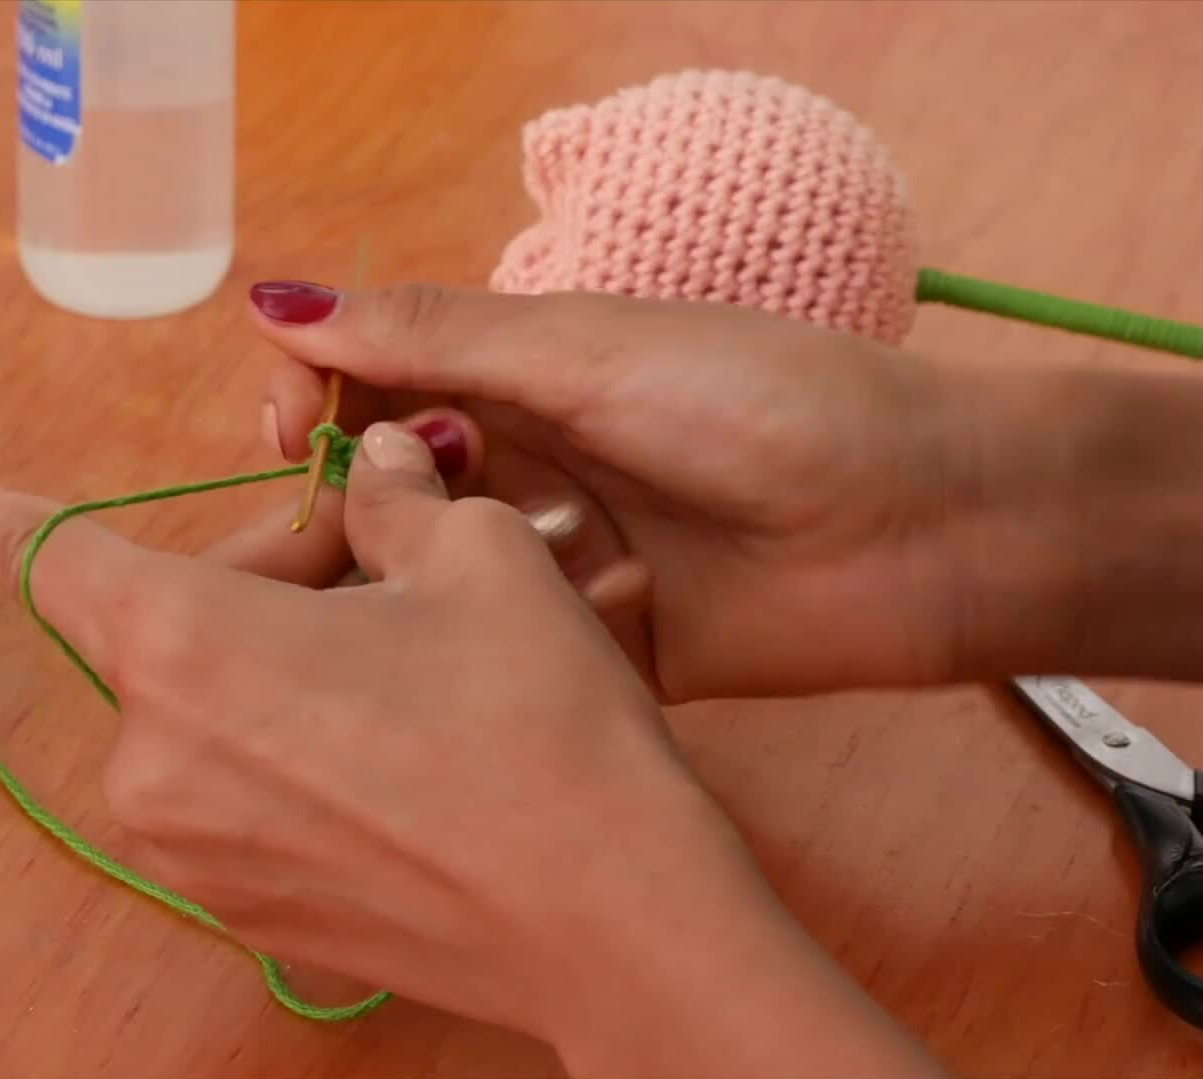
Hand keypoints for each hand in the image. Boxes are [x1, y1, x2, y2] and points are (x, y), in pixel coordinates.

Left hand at [0, 422, 938, 1077]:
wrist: (618, 923)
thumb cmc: (541, 723)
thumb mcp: (476, 560)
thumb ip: (393, 497)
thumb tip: (377, 467)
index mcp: (184, 646)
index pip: (43, 556)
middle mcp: (154, 760)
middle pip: (163, 628)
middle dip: (257, 576)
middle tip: (377, 553)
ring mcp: (193, 854)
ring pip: (204, 712)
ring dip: (277, 665)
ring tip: (405, 658)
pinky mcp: (246, 914)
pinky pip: (238, 794)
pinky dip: (293, 750)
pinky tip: (403, 748)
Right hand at [252, 282, 963, 700]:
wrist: (926, 529)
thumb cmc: (766, 407)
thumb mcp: (589, 351)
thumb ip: (435, 337)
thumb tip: (276, 300)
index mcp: (526, 371)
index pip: (377, 379)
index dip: (318, 402)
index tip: (290, 436)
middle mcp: (535, 461)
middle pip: (394, 483)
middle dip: (364, 503)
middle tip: (367, 527)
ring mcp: (565, 559)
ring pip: (442, 575)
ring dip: (437, 576)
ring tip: (457, 585)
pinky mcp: (601, 651)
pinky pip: (513, 654)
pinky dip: (513, 646)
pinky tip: (540, 640)